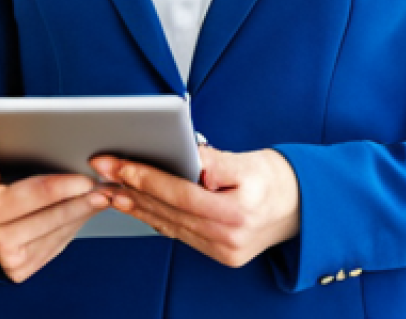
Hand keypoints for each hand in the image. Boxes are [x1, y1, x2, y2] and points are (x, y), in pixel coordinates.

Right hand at [0, 139, 112, 281]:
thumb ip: (9, 147)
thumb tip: (45, 137)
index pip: (34, 195)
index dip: (63, 187)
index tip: (86, 178)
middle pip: (51, 218)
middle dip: (81, 202)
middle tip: (106, 188)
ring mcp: (10, 259)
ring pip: (57, 234)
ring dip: (82, 215)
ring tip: (102, 197)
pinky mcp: (21, 270)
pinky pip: (55, 246)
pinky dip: (72, 227)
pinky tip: (84, 211)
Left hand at [89, 146, 299, 267]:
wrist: (305, 207)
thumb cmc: (277, 178)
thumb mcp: (249, 161)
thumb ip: (214, 160)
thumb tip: (184, 152)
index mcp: (236, 216)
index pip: (178, 194)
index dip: (144, 177)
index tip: (116, 164)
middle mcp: (227, 240)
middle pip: (167, 211)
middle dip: (129, 188)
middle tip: (100, 170)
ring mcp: (222, 251)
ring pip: (168, 224)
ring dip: (135, 206)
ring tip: (108, 188)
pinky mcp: (219, 253)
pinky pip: (179, 233)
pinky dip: (155, 217)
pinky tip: (135, 205)